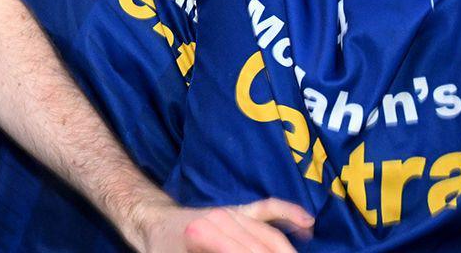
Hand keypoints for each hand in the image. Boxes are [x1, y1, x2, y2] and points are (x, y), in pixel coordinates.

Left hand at [136, 199, 312, 252]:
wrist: (153, 223)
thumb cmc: (163, 247)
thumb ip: (212, 246)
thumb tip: (245, 247)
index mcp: (199, 234)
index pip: (243, 249)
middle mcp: (217, 219)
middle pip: (259, 244)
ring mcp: (229, 213)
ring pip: (267, 234)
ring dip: (284, 249)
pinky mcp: (237, 211)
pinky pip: (267, 210)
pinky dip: (287, 214)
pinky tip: (307, 224)